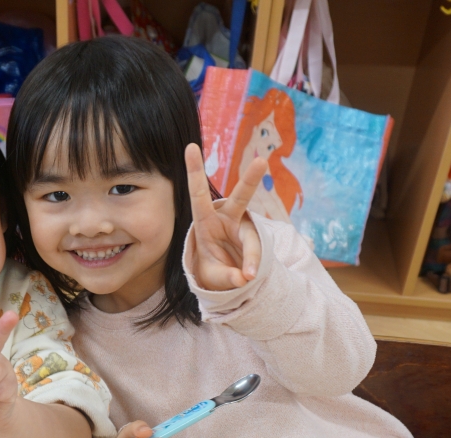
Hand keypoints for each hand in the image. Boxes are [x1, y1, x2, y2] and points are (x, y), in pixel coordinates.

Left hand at [185, 143, 265, 290]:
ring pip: (252, 238)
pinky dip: (253, 266)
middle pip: (240, 198)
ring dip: (251, 256)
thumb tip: (242, 278)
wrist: (229, 278)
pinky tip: (248, 277)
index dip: (195, 171)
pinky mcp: (258, 241)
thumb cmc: (213, 270)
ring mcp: (246, 229)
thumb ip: (223, 276)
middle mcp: (228, 219)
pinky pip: (257, 254)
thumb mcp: (210, 275)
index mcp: (205, 221)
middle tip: (261, 162)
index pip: (198, 195)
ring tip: (247, 276)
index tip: (190, 147)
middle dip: (250, 180)